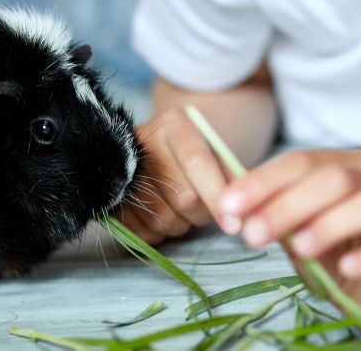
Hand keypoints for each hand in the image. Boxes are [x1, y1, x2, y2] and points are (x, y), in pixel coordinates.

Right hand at [117, 108, 230, 243]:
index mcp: (173, 126)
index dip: (216, 195)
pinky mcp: (110, 199)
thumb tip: (250, 209)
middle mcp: (144, 142)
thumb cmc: (189, 157)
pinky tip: (158, 215)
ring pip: (165, 219)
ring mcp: (121, 171)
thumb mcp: (212, 153)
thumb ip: (230, 176)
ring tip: (178, 209)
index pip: (197, 161)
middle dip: (201, 212)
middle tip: (201, 207)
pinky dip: (159, 234)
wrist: (146, 154)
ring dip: (180, 224)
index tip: (233, 225)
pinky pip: (144, 232)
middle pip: (184, 196)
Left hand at [217, 149, 360, 326]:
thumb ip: (269, 214)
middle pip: (335, 179)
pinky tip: (346, 267)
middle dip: (288, 205)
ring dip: (333, 223)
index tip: (228, 207)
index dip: (262, 182)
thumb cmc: (336, 249)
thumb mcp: (295, 230)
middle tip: (253, 235)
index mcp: (343, 166)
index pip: (300, 163)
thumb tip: (231, 207)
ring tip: (302, 249)